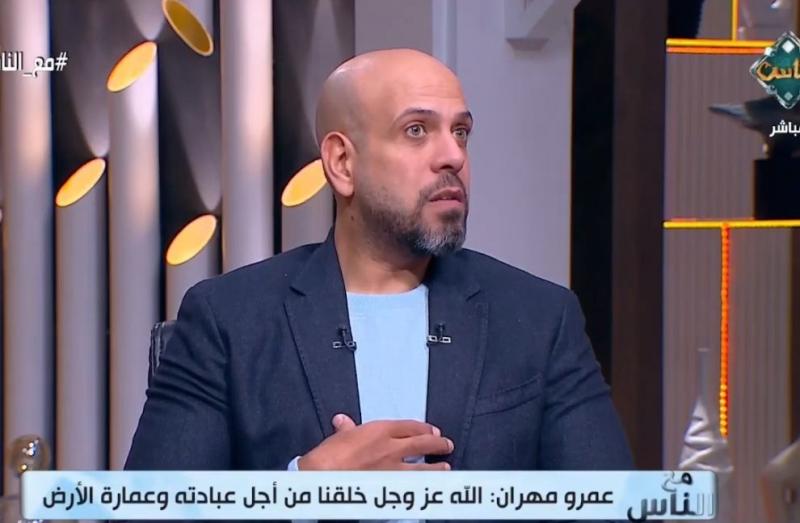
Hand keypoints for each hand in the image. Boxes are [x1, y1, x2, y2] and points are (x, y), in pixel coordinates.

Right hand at [297, 414, 452, 470]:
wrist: (323, 476)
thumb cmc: (329, 456)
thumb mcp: (339, 437)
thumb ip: (346, 429)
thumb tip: (343, 422)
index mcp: (379, 430)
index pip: (409, 426)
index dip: (423, 427)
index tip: (430, 430)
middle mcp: (391, 447)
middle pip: (422, 442)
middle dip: (437, 443)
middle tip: (445, 444)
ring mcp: (393, 469)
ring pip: (424, 466)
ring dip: (437, 466)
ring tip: (446, 467)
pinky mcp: (391, 486)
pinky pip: (415, 484)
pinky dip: (426, 484)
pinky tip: (432, 485)